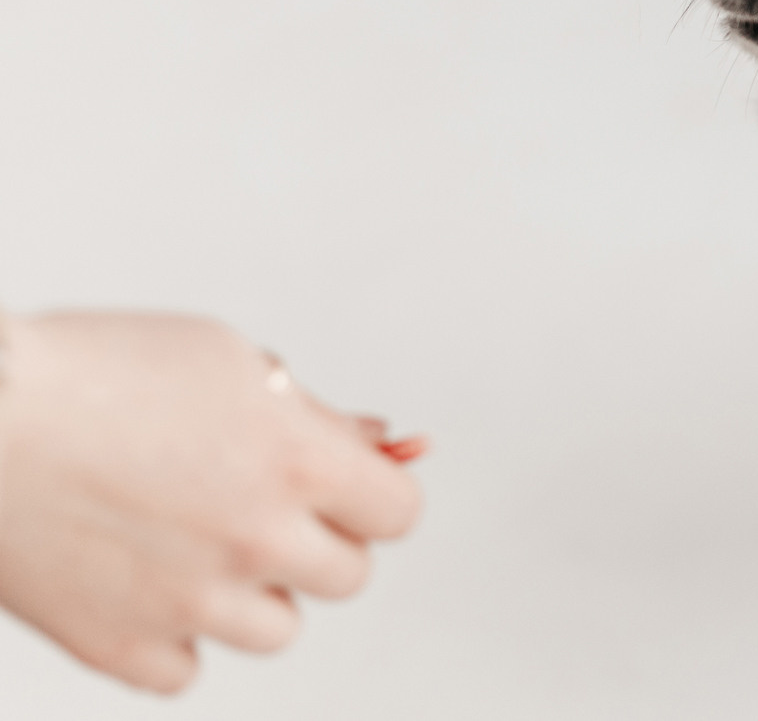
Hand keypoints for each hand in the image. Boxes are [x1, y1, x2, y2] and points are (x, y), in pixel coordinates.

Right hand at [0, 311, 422, 692]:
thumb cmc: (88, 372)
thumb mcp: (225, 359)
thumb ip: (311, 414)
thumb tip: (382, 445)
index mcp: (295, 460)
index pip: (398, 512)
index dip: (373, 494)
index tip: (345, 485)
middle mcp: (254, 539)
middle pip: (347, 575)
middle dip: (317, 540)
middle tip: (259, 504)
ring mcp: (188, 604)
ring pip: (277, 629)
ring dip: (253, 592)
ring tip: (194, 539)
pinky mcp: (119, 647)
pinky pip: (186, 669)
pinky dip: (173, 636)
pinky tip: (143, 581)